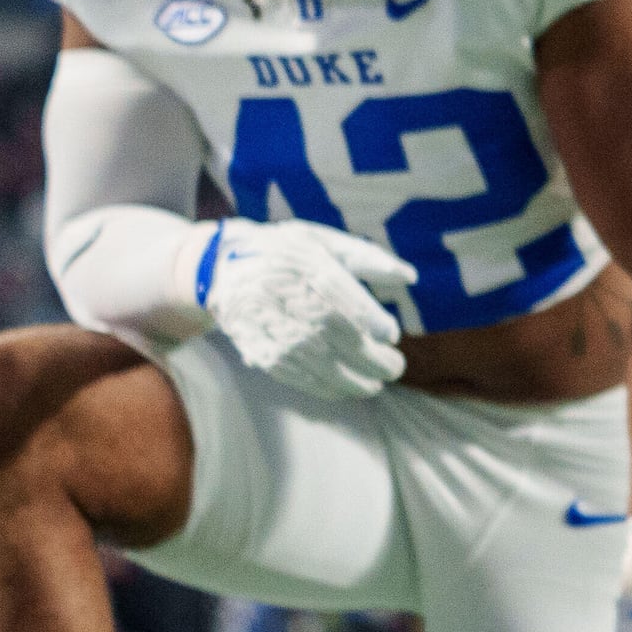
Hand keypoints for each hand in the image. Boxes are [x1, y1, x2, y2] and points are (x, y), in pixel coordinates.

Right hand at [202, 219, 415, 399]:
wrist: (221, 266)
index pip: (339, 295)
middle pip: (328, 331)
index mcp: (301, 261)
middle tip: (395, 368)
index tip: (392, 335)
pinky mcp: (250, 344)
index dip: (368, 319)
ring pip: (308, 358)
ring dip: (346, 379)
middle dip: (366, 356)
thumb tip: (410, 277)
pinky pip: (286, 371)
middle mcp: (279, 291)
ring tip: (375, 386)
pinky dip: (317, 386)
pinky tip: (342, 391)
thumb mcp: (324, 241)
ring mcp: (262, 321)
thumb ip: (368, 258)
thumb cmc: (287, 252)